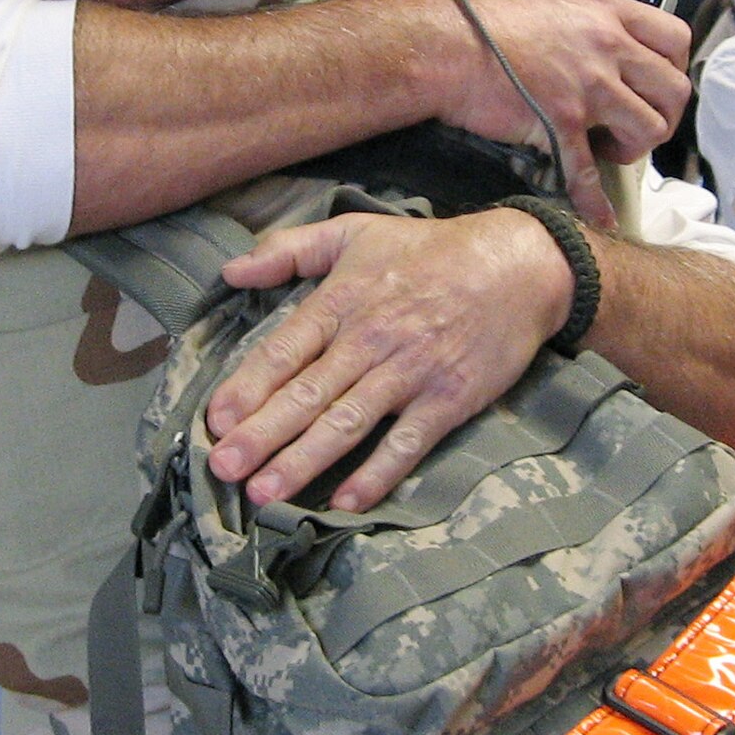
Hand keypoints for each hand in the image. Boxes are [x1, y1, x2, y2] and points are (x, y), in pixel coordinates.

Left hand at [204, 209, 572, 512]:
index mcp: (343, 301)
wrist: (519, 266)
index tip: (215, 422)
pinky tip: (345, 502)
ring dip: (303, 460)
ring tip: (265, 493)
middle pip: (307, 394)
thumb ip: (290, 249)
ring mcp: (411, 372)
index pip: (284, 351)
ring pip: (347, 422)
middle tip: (222, 469)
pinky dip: (377, 474)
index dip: (247, 388)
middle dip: (261, 435)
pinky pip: (407, 443)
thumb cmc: (432, 250)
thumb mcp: (356, 232)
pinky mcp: (449, 399)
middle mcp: (370, 339)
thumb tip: (231, 271)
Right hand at [433, 0, 691, 228]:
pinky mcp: (561, 122)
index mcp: (606, 11)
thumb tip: (592, 20)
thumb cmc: (480, 14)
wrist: (442, 45)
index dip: (673, 65)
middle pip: (674, 89)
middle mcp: (607, 46)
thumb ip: (581, 6)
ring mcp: (589, 86)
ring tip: (611, 149)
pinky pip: (589, 171)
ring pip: (649, 129)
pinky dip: (597, 201)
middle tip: (637, 124)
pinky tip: (602, 219)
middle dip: (664, 114)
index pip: (675, 37)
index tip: (654, 82)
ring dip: (636, 147)